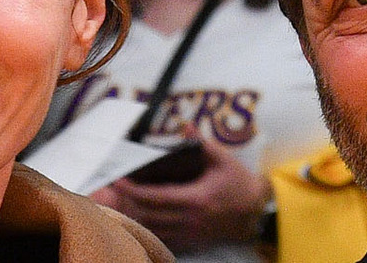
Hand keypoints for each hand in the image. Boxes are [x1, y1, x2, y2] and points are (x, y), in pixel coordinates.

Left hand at [90, 137, 270, 252]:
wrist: (257, 212)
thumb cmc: (239, 183)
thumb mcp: (223, 159)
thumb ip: (202, 143)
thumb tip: (186, 126)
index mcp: (195, 199)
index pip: (154, 197)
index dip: (132, 190)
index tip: (117, 180)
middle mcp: (189, 220)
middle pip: (147, 215)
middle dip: (125, 203)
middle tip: (109, 190)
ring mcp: (189, 233)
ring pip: (150, 229)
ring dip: (132, 217)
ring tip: (116, 202)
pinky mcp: (191, 240)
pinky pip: (161, 237)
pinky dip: (145, 229)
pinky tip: (135, 218)